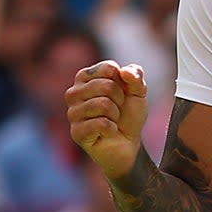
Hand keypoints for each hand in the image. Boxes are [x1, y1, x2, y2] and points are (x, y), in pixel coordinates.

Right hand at [65, 60, 148, 180]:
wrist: (128, 143)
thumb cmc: (128, 114)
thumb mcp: (138, 91)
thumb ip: (135, 75)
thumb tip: (124, 71)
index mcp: (85, 77)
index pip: (108, 68)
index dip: (123, 81)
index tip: (122, 92)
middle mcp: (74, 93)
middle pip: (106, 86)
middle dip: (120, 99)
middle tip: (117, 109)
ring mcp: (73, 113)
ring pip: (103, 105)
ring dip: (116, 115)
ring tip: (112, 120)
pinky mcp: (76, 132)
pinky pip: (100, 123)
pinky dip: (112, 128)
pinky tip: (108, 132)